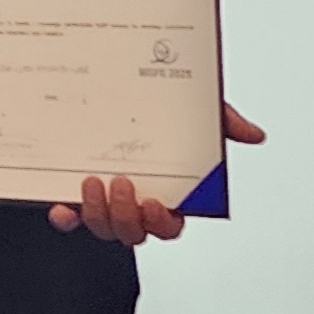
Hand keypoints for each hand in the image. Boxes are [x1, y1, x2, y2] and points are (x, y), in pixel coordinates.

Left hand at [49, 102, 264, 242]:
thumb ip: (220, 120)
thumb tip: (253, 133)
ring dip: (98, 213)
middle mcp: (133, 200)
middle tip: (122, 183)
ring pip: (102, 227)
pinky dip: (64, 216)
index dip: (162, 223)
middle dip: (127, 218)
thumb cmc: (155, 105)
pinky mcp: (73, 189)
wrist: (107, 80)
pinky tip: (60, 207)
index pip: (169, 225)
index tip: (154, 204)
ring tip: (92, 180)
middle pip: (133, 233)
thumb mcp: (190, 108)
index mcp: (164, 191)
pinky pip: (69, 215)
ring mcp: (102, 197)